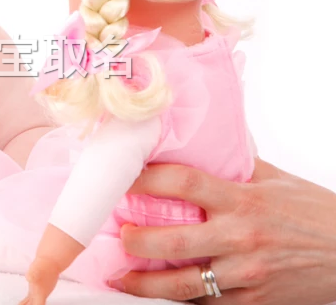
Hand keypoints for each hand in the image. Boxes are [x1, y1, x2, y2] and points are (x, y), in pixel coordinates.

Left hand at [19, 257, 60, 304]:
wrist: (51, 260)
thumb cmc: (44, 265)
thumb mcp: (37, 268)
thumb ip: (33, 273)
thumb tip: (29, 277)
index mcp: (40, 295)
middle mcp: (40, 296)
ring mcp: (38, 293)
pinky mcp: (35, 290)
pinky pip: (29, 300)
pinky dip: (24, 303)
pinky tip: (20, 304)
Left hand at [113, 158, 335, 304]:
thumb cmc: (314, 214)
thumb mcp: (274, 181)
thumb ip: (234, 166)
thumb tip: (199, 144)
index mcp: (242, 200)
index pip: (183, 183)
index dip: (145, 180)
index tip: (123, 180)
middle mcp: (240, 238)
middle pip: (172, 241)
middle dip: (135, 240)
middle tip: (119, 234)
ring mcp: (245, 274)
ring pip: (182, 284)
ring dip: (144, 283)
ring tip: (120, 277)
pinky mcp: (252, 302)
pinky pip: (206, 304)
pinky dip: (179, 300)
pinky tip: (159, 295)